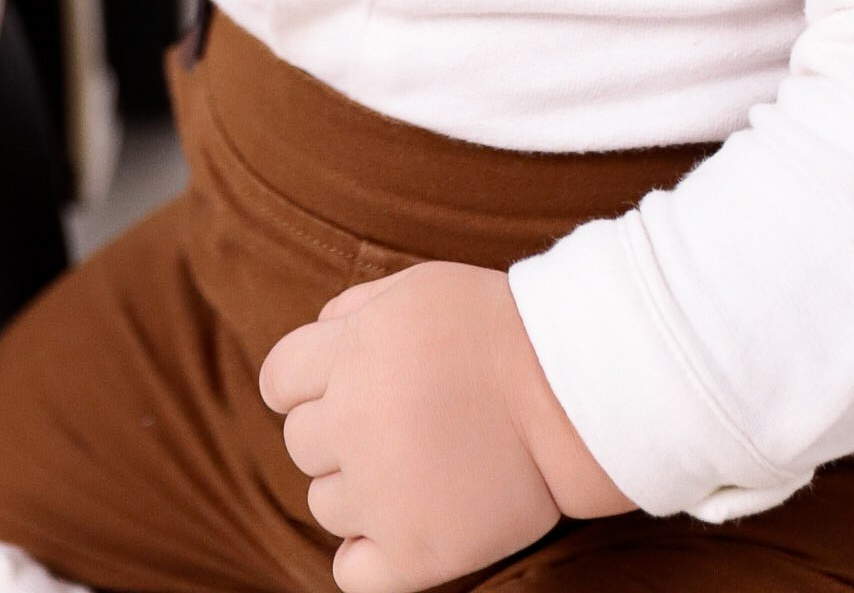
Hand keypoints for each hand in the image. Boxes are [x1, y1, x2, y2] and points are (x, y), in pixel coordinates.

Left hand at [259, 262, 629, 592]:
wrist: (574, 392)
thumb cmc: (497, 331)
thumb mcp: (415, 290)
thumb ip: (350, 312)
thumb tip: (313, 348)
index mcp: (350, 354)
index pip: (278, 381)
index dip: (305, 382)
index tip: (342, 384)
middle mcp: (354, 424)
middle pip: (300, 442)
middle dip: (338, 431)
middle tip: (396, 421)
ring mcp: (382, 495)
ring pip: (324, 503)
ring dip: (357, 488)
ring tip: (417, 465)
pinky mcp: (416, 553)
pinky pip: (350, 573)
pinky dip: (365, 556)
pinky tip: (398, 525)